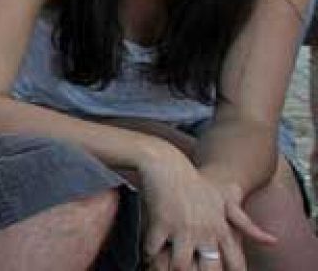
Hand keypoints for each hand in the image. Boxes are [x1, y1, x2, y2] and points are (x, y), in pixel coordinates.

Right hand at [140, 153, 274, 270]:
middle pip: (208, 269)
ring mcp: (182, 228)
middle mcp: (205, 232)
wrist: (167, 163)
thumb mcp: (226, 202)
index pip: (234, 263)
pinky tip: (150, 255)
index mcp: (222, 229)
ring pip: (180, 264)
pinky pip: (154, 249)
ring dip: (171, 268)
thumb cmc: (197, 184)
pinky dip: (150, 255)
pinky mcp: (161, 223)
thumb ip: (247, 225)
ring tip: (166, 268)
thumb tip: (273, 242)